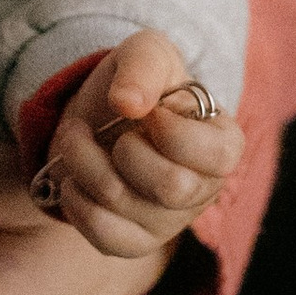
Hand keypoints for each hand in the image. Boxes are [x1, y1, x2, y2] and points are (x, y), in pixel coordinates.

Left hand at [27, 30, 246, 259]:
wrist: (96, 116)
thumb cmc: (135, 83)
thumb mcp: (143, 53)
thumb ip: (142, 66)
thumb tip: (128, 103)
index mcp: (223, 144)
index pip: (219, 156)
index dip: (173, 131)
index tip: (149, 112)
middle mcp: (204, 189)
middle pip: (173, 187)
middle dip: (125, 150)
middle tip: (112, 128)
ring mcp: (170, 221)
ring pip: (125, 206)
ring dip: (84, 163)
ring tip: (76, 138)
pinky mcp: (135, 241)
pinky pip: (107, 238)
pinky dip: (77, 202)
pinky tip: (73, 179)